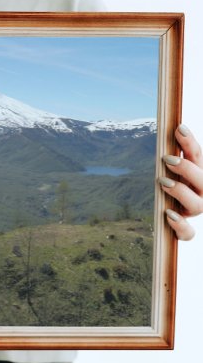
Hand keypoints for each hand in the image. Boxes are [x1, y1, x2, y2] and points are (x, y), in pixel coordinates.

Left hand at [159, 124, 202, 240]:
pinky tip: (168, 214)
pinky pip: (188, 233)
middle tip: (167, 158)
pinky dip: (181, 225)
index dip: (191, 143)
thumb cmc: (167, 185)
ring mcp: (192, 212)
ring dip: (181, 192)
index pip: (199, 157)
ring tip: (163, 182)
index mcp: (198, 176)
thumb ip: (170, 154)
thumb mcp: (168, 168)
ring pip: (198, 206)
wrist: (164, 215)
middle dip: (188, 168)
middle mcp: (200, 194)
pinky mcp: (184, 231)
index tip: (178, 129)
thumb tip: (167, 130)